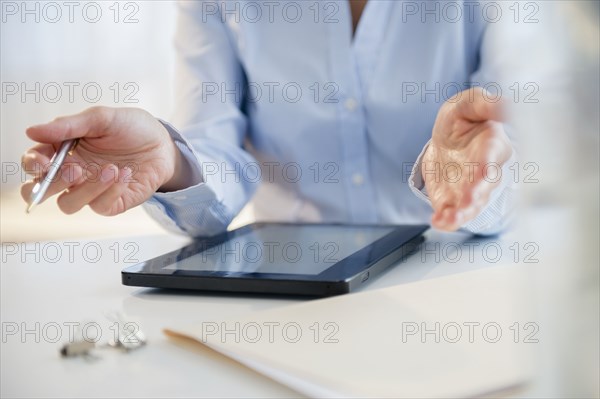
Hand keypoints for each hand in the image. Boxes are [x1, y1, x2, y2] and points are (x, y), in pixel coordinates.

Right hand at [21, 106, 190, 215]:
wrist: (164, 143)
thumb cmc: (132, 128)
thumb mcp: (102, 118)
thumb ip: (68, 126)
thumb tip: (31, 131)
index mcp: (62, 151)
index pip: (34, 163)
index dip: (33, 164)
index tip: (44, 161)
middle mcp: (72, 173)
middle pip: (40, 191)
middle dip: (50, 184)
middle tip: (74, 169)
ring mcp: (90, 190)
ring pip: (68, 204)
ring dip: (86, 189)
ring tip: (111, 169)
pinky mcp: (111, 202)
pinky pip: (100, 207)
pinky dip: (111, 191)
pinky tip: (125, 174)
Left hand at [422, 87, 512, 230]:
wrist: (447, 139)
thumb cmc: (463, 118)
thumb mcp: (469, 104)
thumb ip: (485, 104)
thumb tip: (508, 104)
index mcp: (491, 146)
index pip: (491, 156)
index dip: (488, 165)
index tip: (485, 173)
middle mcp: (485, 172)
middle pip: (483, 187)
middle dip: (475, 195)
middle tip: (467, 202)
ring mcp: (470, 189)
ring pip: (470, 205)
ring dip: (461, 214)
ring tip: (449, 220)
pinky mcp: (453, 199)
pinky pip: (451, 212)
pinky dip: (446, 220)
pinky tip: (438, 222)